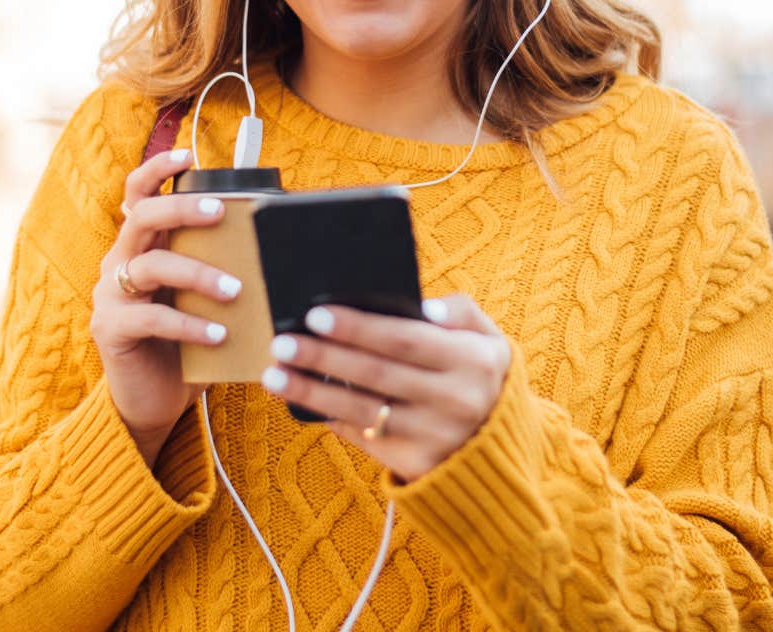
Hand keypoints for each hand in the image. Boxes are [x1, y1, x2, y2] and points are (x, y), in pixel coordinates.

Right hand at [91, 148, 244, 467]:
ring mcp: (111, 295)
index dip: (156, 170)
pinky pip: (150, 318)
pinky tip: (218, 333)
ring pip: (150, 265)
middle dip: (182, 208)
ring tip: (236, 289)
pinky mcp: (111, 330)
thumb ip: (220, 268)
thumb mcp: (202, 299)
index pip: (138, 195)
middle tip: (220, 212)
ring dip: (197, 273)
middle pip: (142, 218)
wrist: (154, 400)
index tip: (185, 154)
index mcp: (141, 246)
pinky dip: (188, 323)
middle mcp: (119, 262)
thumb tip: (277, 246)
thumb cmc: (186, 342)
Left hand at [259, 294, 511, 482]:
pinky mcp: (413, 464)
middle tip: (282, 342)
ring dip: (311, 390)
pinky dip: (329, 416)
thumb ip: (461, 312)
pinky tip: (300, 400)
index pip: (405, 339)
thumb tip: (423, 307)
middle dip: (323, 356)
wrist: (498, 450)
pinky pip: (362, 436)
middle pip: (375, 374)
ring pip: (361, 410)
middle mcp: (453, 401)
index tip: (316, 314)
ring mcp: (432, 437)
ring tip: (274, 374)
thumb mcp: (490, 340)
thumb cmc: (481, 379)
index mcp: (472, 362)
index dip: (358, 328)